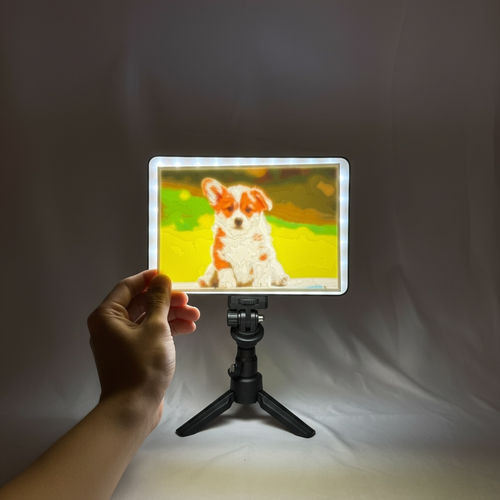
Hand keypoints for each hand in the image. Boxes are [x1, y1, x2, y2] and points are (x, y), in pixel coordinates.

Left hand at [87, 270, 199, 430]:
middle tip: (187, 300)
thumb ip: (160, 300)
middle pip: (141, 303)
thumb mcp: (155, 328)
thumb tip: (162, 279)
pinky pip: (150, 333)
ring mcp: (121, 341)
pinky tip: (187, 328)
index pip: (128, 286)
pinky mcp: (132, 354)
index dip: (149, 279)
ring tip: (193, 316)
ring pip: (149, 318)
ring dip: (171, 315)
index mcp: (107, 316)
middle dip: (167, 300)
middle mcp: (110, 326)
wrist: (134, 408)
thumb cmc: (141, 367)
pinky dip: (167, 330)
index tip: (168, 275)